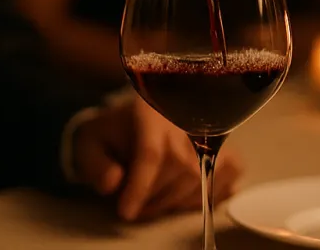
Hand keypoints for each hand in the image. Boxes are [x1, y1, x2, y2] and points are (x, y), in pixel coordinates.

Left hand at [70, 97, 242, 221]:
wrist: (127, 125)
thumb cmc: (108, 137)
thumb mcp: (88, 146)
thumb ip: (95, 164)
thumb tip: (114, 181)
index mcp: (149, 109)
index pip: (152, 151)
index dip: (140, 186)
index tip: (126, 211)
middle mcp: (183, 114)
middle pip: (179, 166)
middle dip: (156, 197)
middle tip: (136, 208)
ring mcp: (207, 127)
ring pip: (203, 173)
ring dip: (177, 200)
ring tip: (154, 203)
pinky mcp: (223, 142)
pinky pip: (230, 169)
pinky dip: (210, 190)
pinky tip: (185, 196)